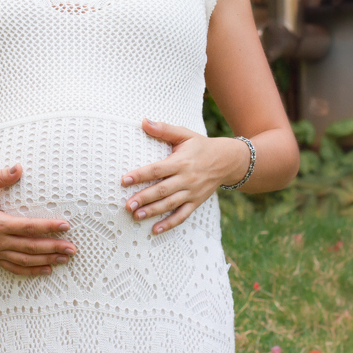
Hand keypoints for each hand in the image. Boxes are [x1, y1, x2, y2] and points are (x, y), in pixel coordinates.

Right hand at [0, 164, 77, 275]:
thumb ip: (0, 177)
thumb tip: (18, 167)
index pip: (27, 227)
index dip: (48, 227)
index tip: (65, 226)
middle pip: (30, 247)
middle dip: (53, 248)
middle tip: (72, 248)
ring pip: (25, 260)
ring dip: (47, 260)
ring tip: (65, 259)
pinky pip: (14, 268)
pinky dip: (31, 271)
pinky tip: (47, 270)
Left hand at [121, 118, 249, 234]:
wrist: (227, 160)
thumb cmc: (201, 146)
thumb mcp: (184, 134)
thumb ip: (164, 129)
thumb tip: (143, 122)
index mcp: (181, 161)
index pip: (157, 169)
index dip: (140, 175)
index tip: (124, 180)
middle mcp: (186, 178)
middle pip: (162, 190)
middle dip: (144, 198)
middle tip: (127, 205)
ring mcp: (192, 192)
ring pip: (170, 204)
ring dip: (153, 211)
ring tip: (136, 216)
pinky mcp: (196, 202)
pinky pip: (182, 215)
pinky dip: (169, 223)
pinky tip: (155, 230)